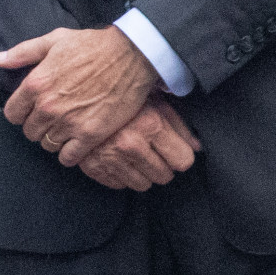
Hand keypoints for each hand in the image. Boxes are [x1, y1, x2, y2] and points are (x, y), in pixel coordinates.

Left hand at [0, 25, 160, 166]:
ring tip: (67, 127)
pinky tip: (77, 142)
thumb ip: (22, 52)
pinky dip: (70, 153)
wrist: (131, 55)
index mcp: (35, 83)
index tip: (32, 110)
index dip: (21, 112)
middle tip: (53, 118)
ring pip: (48, 145)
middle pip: (29, 132)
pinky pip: (68, 157)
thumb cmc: (92, 45)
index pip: (12, 114)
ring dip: (55, 138)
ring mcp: (69, 122)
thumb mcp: (53, 40)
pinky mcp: (90, 135)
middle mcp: (48, 106)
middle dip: (38, 125)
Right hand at [76, 97, 201, 190]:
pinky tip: (118, 157)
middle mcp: (130, 144)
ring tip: (135, 153)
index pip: (183, 161)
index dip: (180, 154)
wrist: (78, 89)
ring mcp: (109, 157)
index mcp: (150, 124)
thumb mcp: (155, 100)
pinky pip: (118, 185)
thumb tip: (198, 147)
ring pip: (142, 185)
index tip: (173, 149)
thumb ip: (179, 125)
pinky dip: (120, 174)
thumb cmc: (122, 92)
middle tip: (152, 149)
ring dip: (142, 172)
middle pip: (164, 176)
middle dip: (162, 165)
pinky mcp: (91, 166)